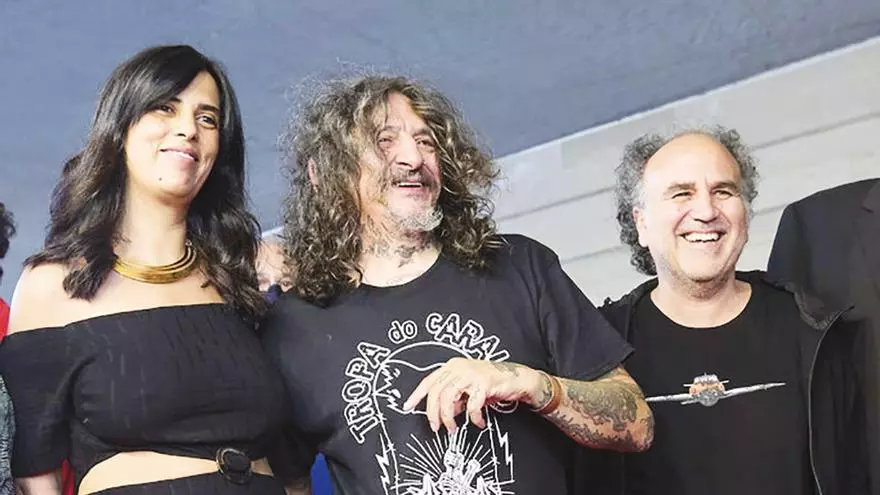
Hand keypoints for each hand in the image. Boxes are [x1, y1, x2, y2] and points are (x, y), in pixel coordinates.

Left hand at [403, 358, 543, 431]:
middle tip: (436, 427)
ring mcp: (471, 374)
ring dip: (449, 417)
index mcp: (452, 367)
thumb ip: (455, 399)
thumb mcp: (468, 390)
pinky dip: (474, 417)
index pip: (429, 380)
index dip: (417, 394)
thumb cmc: (491, 383)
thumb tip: (443, 413)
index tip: (407, 406)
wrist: (517, 378)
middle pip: (436, 391)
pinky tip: (478, 422)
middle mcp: (458, 367)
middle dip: (433, 413)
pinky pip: (472, 405)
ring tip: (453, 428)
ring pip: (449, 397)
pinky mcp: (483, 383)